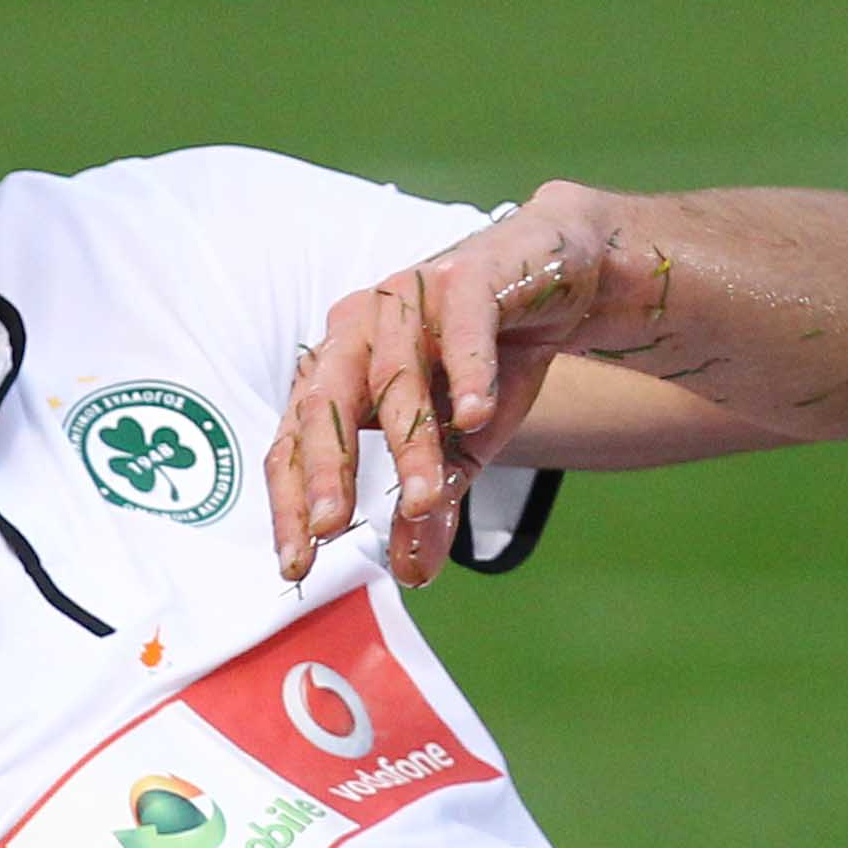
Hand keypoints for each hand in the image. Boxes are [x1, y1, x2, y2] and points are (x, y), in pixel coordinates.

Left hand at [265, 184, 626, 587]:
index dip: (292, 502)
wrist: (555, 275)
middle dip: (326, 469)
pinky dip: (467, 371)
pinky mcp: (466, 275)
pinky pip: (462, 327)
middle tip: (332, 528)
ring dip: (411, 442)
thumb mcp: (463, 443)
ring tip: (427, 497)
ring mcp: (407, 297)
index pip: (296, 441)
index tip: (297, 565)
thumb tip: (411, 572)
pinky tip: (478, 416)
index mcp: (338, 370)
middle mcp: (358, 330)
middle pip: (326, 404)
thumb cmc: (491, 360)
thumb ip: (433, 498)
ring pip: (396, 376)